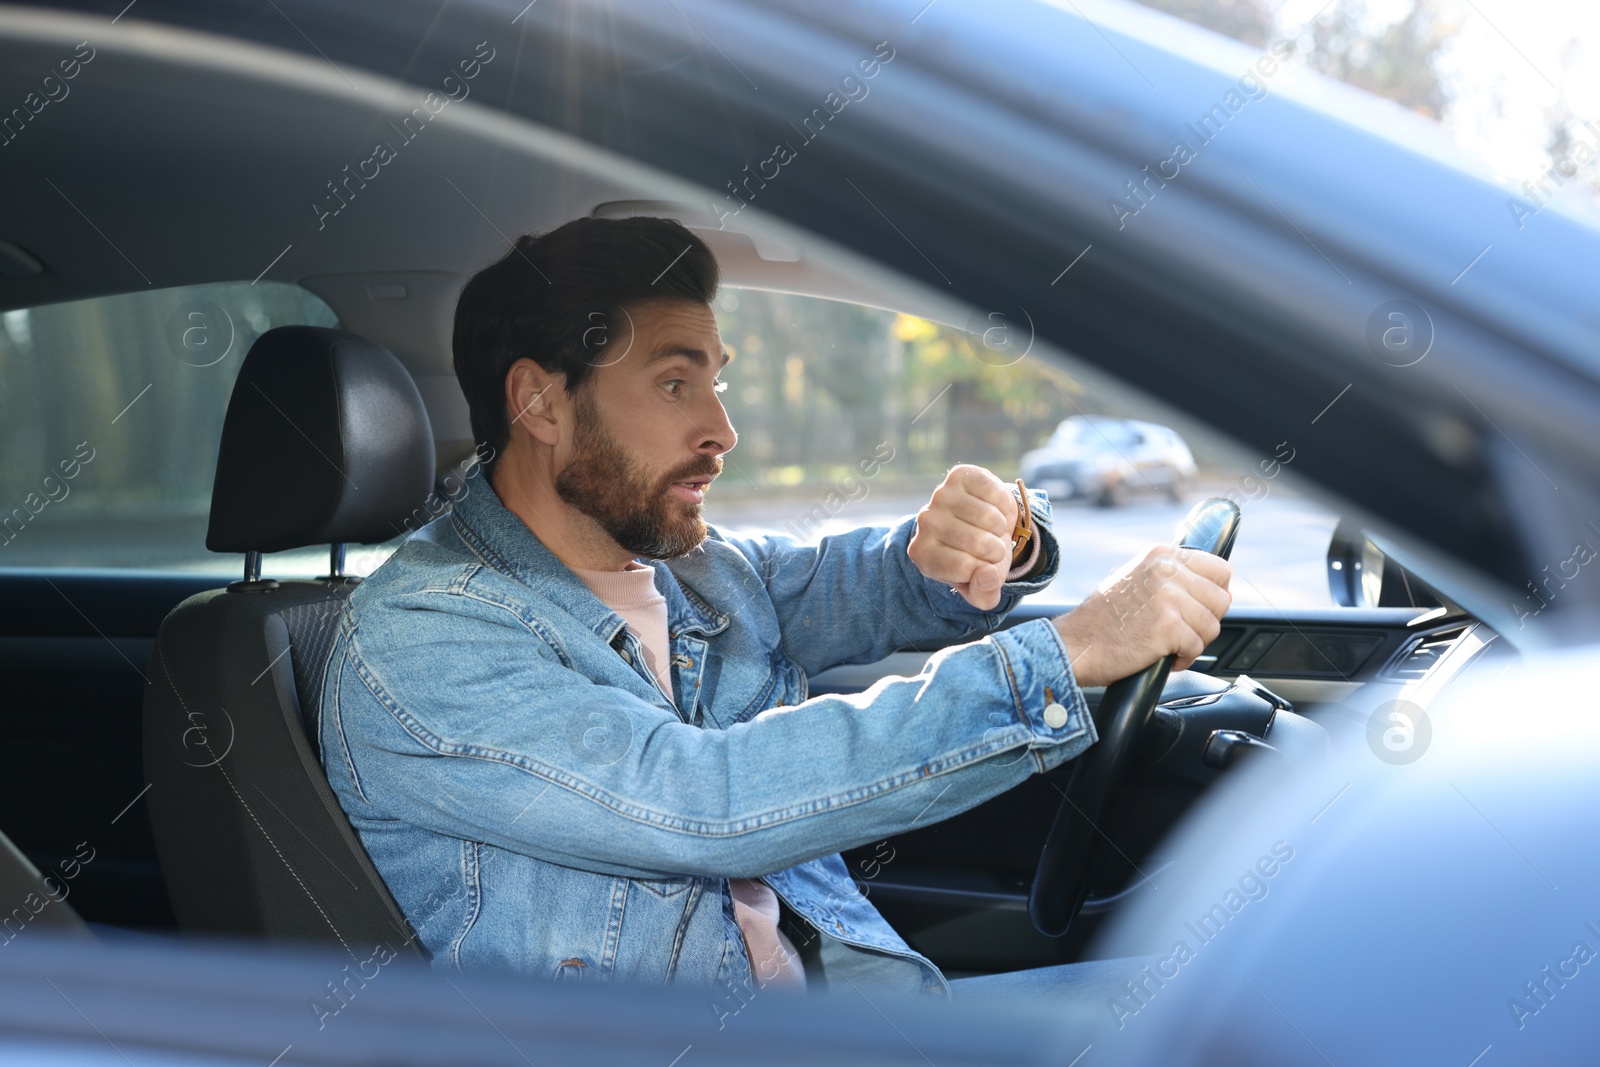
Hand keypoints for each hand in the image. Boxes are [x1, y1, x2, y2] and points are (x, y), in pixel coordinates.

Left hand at [908, 465, 1019, 610]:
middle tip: (990, 546)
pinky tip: (993, 509)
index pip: (965, 568)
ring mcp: (940, 496)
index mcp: (923, 555)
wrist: (983, 527)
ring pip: (990, 518)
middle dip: (996, 550)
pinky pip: (995, 493)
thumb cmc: (979, 561)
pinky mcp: (959, 475)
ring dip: (1001, 528)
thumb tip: (987, 575)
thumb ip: (984, 593)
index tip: (980, 566)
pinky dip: (1004, 505)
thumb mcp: (981, 587)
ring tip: (991, 529)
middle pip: (979, 543)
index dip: (985, 571)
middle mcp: (925, 523)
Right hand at [1052, 545, 1231, 687]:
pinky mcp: (1168, 626)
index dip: (1215, 593)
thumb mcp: (1136, 579)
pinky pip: (1197, 647)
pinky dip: (1184, 658)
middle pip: (1220, 599)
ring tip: (1169, 645)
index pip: (1219, 568)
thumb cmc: (1102, 620)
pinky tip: (1164, 657)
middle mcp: (1166, 570)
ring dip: (1194, 642)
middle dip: (1205, 621)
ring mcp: (1168, 597)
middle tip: (1181, 632)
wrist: (1074, 644)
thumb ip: (1172, 578)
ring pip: (1212, 625)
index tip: (1201, 608)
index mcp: (1160, 555)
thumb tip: (1219, 591)